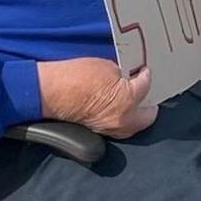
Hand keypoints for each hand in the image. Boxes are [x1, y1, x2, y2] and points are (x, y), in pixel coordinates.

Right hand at [36, 57, 157, 138]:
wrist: (52, 93)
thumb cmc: (75, 77)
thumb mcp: (106, 67)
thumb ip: (123, 75)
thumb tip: (128, 78)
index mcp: (128, 101)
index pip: (146, 87)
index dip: (146, 76)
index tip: (144, 71)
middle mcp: (123, 120)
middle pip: (148, 116)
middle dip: (149, 102)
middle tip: (148, 89)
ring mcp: (112, 130)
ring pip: (135, 125)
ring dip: (137, 113)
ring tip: (135, 99)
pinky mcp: (100, 133)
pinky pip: (120, 127)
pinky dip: (123, 118)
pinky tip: (119, 107)